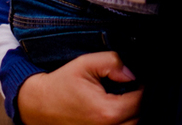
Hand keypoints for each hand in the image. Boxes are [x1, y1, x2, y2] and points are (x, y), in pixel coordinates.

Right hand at [17, 51, 140, 124]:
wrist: (38, 104)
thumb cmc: (62, 83)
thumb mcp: (86, 64)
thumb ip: (112, 62)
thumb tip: (132, 73)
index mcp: (106, 111)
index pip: (139, 102)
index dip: (142, 88)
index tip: (137, 79)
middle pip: (139, 118)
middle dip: (138, 102)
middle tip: (130, 88)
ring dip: (131, 113)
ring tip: (123, 99)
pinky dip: (121, 121)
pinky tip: (115, 110)